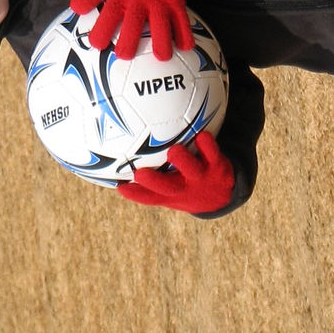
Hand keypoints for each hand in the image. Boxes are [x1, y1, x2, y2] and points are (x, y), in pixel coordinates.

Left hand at [69, 0, 193, 59]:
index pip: (107, 16)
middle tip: (124, 56)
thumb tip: (74, 9)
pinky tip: (186, 48)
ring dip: (162, 42)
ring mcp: (159, 3)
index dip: (101, 32)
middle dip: (128, 42)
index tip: (97, 45)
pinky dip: (185, 34)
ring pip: (161, 25)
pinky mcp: (176, 2)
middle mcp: (139, 2)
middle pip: (133, 25)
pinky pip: (182, 20)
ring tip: (162, 57)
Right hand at [116, 131, 233, 213]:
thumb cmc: (184, 185)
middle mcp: (185, 187)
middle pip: (168, 188)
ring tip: (174, 151)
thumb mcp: (167, 188)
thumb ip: (142, 177)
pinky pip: (214, 154)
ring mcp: (202, 177)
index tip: (120, 186)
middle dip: (155, 182)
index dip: (136, 194)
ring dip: (183, 162)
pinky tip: (202, 135)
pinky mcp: (219, 165)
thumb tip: (110, 158)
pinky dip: (208, 146)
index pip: (149, 197)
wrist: (223, 193)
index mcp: (170, 194)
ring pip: (192, 170)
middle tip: (140, 173)